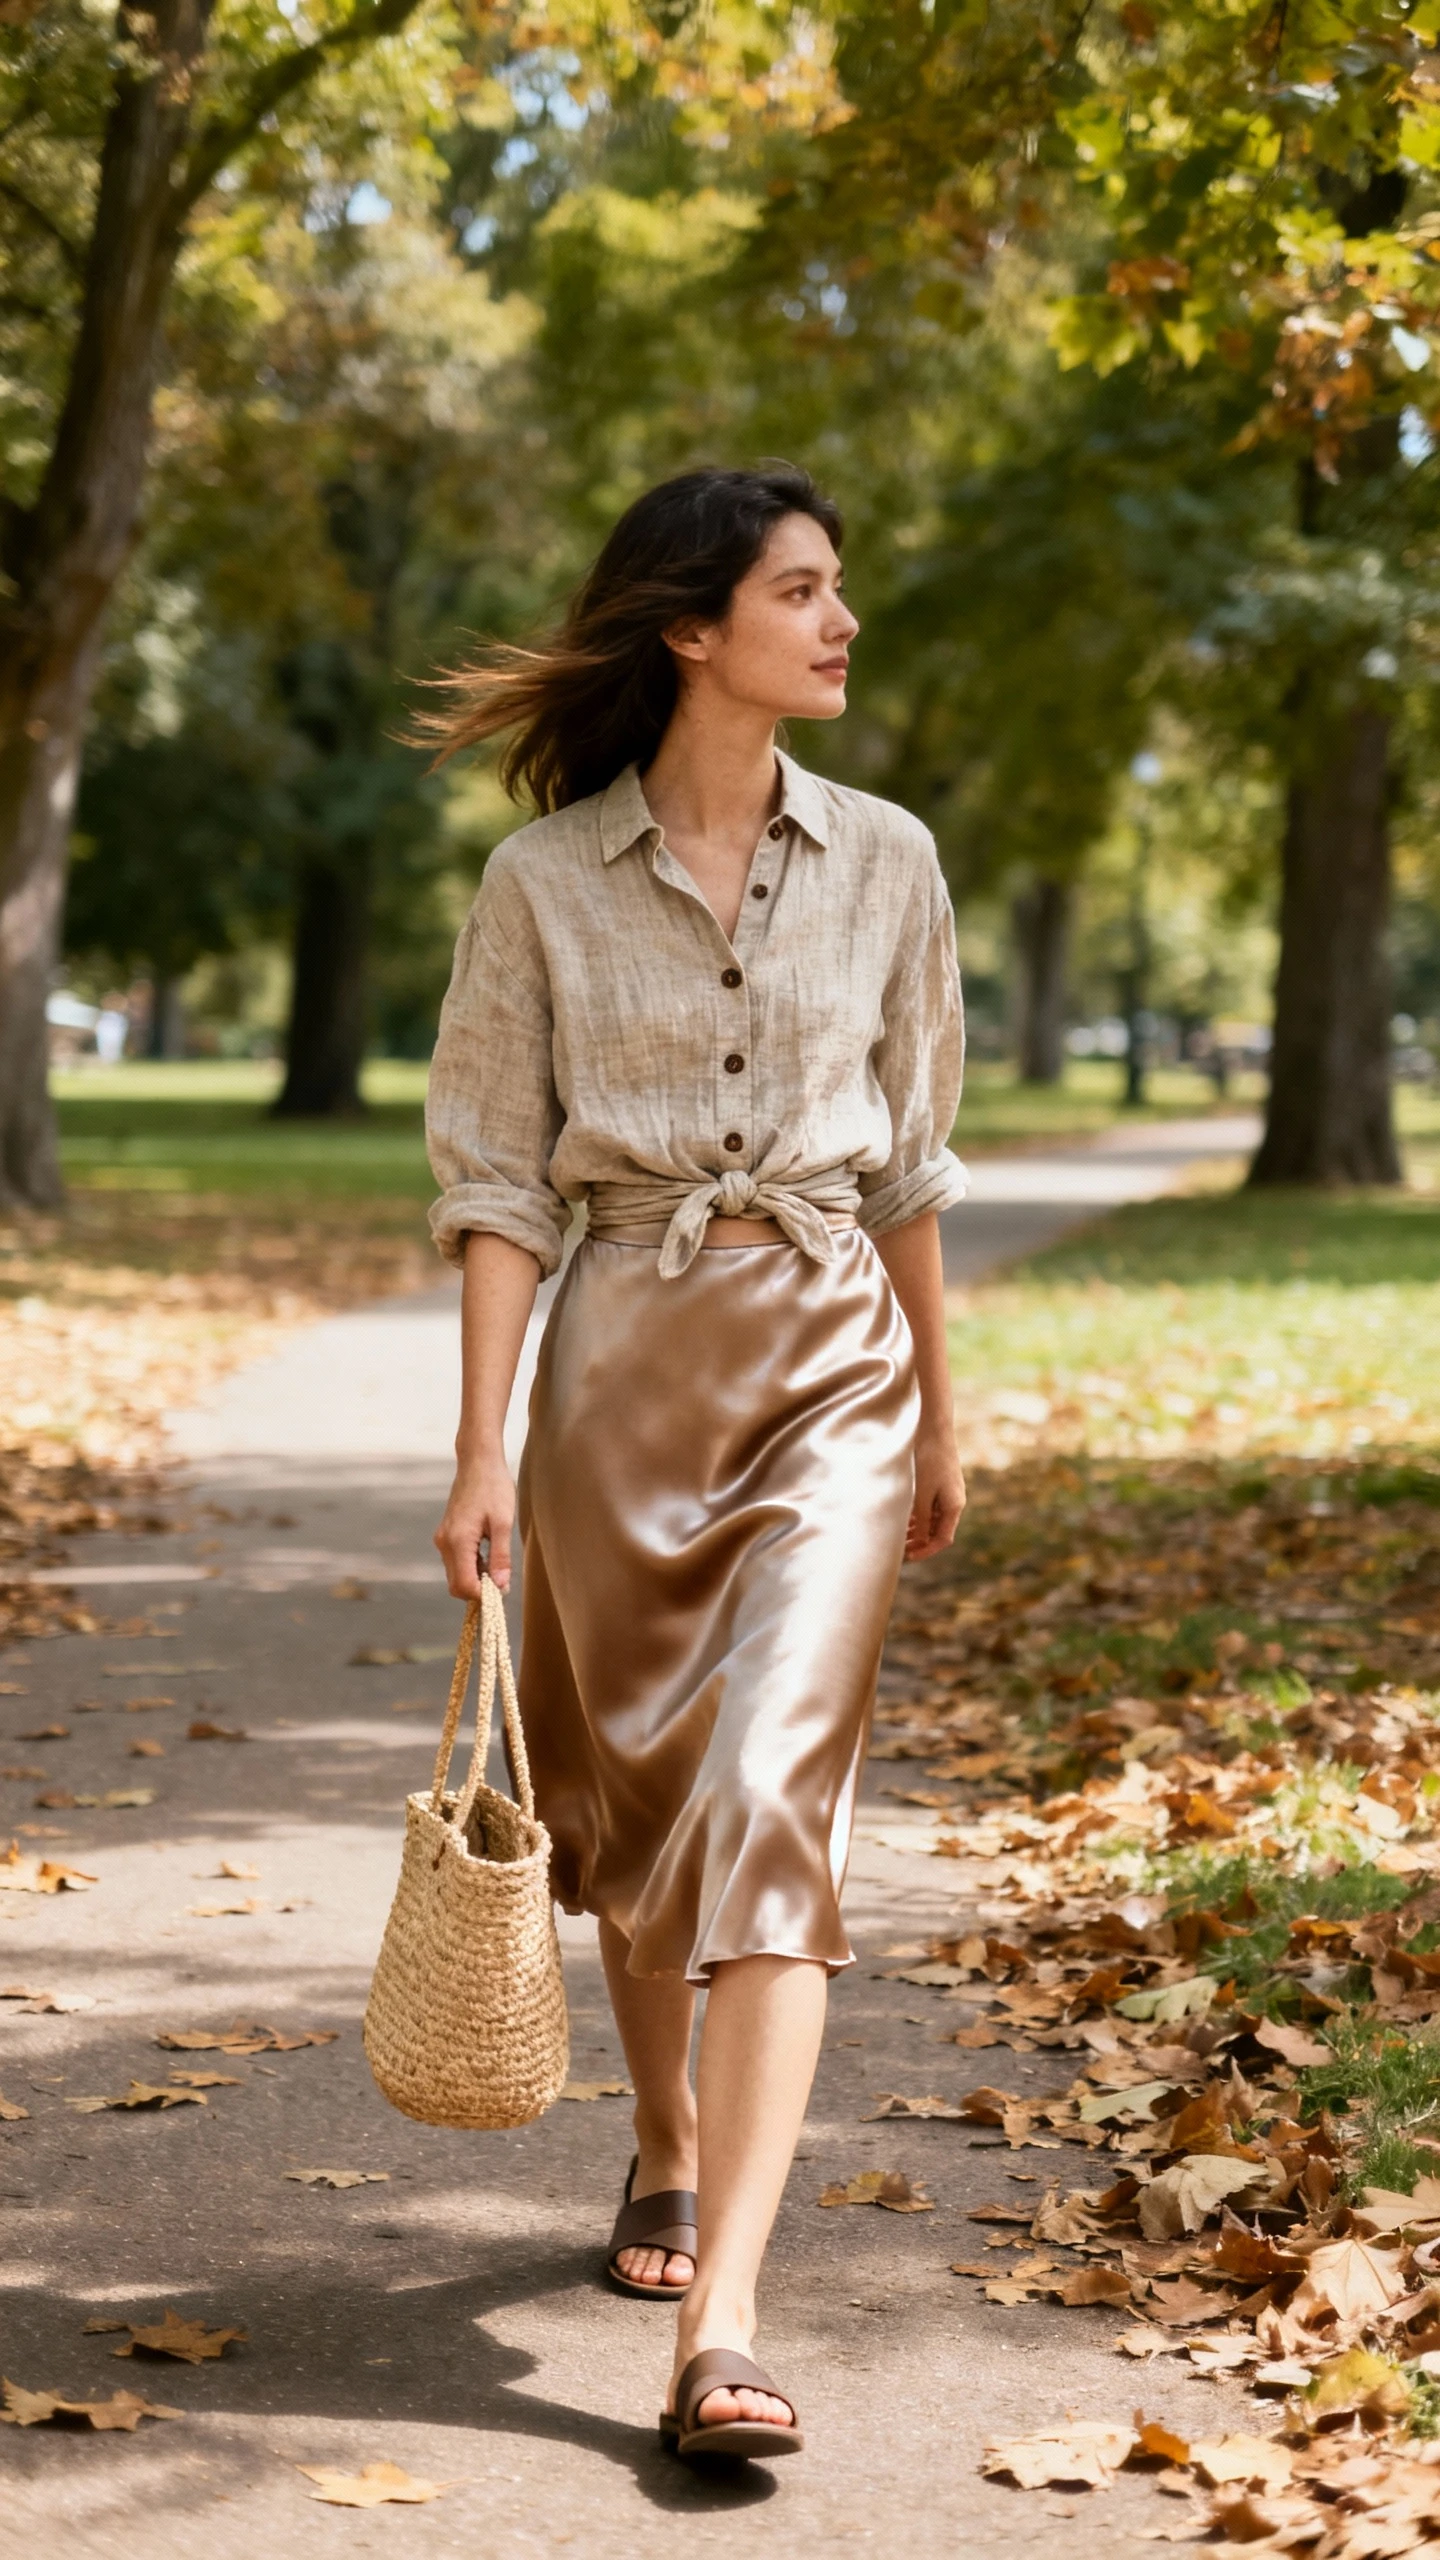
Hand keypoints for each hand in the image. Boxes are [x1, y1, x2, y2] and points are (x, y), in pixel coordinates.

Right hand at [434, 1453, 516, 1595]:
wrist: (478, 1462)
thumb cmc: (493, 1487)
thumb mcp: (503, 1522)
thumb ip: (500, 1556)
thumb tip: (500, 1586)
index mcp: (458, 1541)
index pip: (464, 1585)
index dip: (483, 1595)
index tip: (502, 1590)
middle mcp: (445, 1543)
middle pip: (456, 1585)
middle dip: (478, 1590)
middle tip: (502, 1580)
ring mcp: (443, 1539)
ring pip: (456, 1574)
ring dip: (475, 1578)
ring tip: (498, 1564)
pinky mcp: (446, 1535)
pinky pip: (456, 1561)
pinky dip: (471, 1566)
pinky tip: (488, 1554)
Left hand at [906, 1428, 965, 1560]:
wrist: (933, 1429)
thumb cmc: (929, 1460)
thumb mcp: (922, 1494)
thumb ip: (921, 1520)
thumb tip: (920, 1542)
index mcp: (954, 1506)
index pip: (942, 1539)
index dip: (926, 1550)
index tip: (908, 1557)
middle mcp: (954, 1501)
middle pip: (938, 1530)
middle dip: (919, 1541)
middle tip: (898, 1549)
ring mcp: (948, 1492)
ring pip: (933, 1519)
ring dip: (917, 1529)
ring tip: (898, 1536)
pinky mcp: (940, 1483)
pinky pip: (930, 1506)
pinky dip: (918, 1514)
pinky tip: (902, 1518)